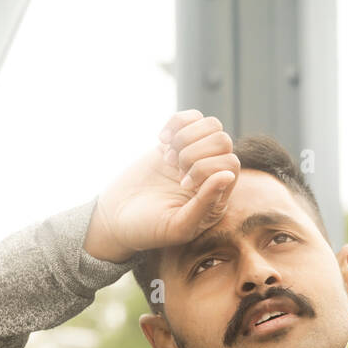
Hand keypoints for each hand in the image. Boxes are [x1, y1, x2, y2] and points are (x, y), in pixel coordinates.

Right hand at [83, 109, 240, 262]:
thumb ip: (205, 204)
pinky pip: (191, 118)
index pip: (230, 164)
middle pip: (223, 141)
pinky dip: (177, 122)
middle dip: (195, 152)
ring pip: (212, 125)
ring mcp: (195, 157)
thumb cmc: (149, 229)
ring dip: (187, 136)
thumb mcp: (178, 226)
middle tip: (174, 169)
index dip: (206, 168)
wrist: (117, 218)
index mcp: (218, 198)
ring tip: (168, 157)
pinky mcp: (176, 143)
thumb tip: (227, 175)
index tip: (182, 184)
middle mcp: (211, 176)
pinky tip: (161, 140)